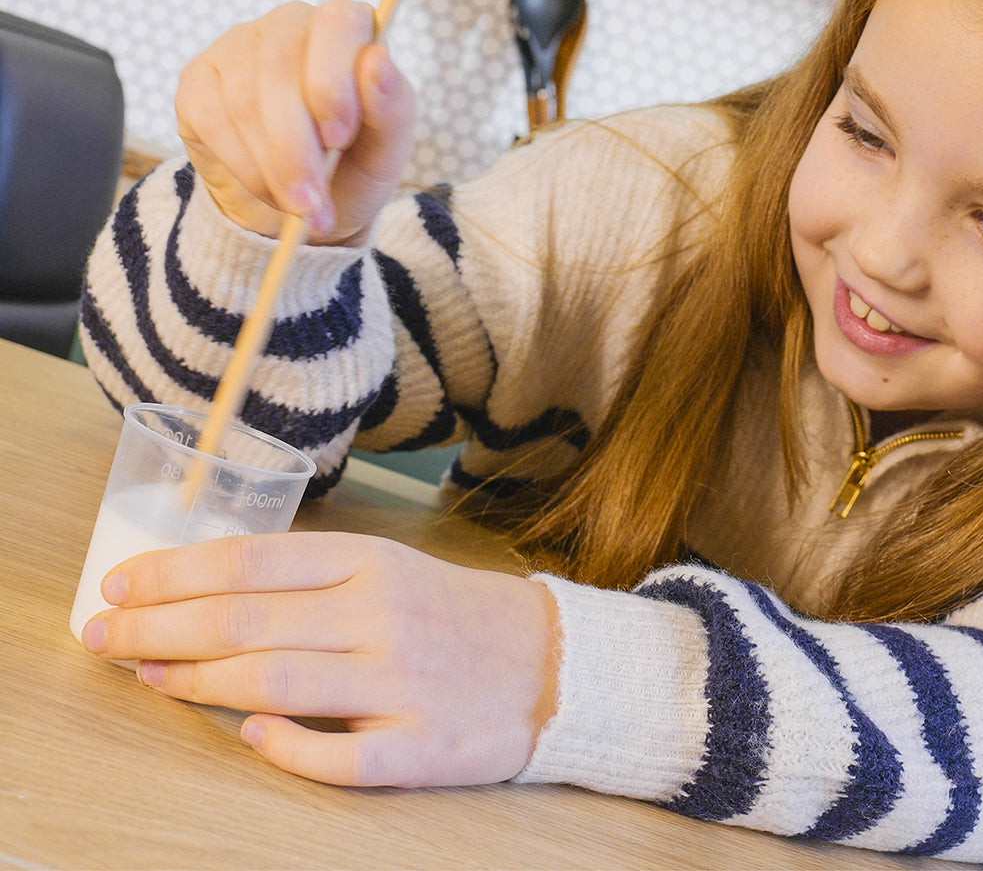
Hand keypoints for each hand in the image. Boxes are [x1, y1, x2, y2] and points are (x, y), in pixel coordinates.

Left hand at [81, 532, 559, 787]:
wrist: (549, 661)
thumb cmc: (452, 613)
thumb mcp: (389, 570)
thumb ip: (311, 580)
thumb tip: (212, 597)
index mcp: (371, 562)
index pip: (254, 560)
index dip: (177, 573)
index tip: (119, 584)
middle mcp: (380, 615)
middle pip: (247, 621)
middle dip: (159, 628)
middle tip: (100, 636)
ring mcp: (401, 681)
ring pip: (277, 682)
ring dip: (197, 685)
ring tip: (145, 679)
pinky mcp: (421, 744)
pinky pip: (340, 756)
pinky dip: (287, 748)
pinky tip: (249, 739)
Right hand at [175, 0, 416, 243]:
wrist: (303, 206)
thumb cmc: (352, 169)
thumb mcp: (386, 152)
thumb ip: (393, 109)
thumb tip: (378, 61)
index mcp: (347, 29)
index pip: (337, 22)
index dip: (332, 80)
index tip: (338, 139)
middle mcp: (290, 25)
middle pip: (280, 65)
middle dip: (296, 147)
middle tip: (312, 203)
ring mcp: (238, 47)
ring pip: (244, 99)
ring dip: (272, 167)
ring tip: (299, 208)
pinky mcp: (198, 80)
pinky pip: (211, 118)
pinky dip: (242, 166)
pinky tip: (266, 189)